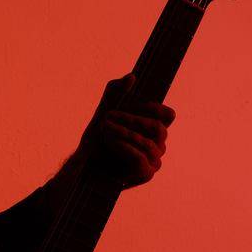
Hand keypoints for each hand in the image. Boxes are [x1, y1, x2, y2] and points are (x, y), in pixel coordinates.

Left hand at [78, 73, 173, 187]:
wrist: (84, 164)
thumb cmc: (97, 138)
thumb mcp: (103, 111)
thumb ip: (115, 92)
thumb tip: (131, 76)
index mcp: (152, 129)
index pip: (168, 116)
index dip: (156, 108)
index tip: (138, 103)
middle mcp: (157, 144)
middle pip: (158, 128)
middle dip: (132, 119)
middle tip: (109, 116)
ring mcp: (154, 160)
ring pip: (148, 143)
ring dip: (123, 133)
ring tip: (104, 128)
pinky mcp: (146, 174)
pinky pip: (140, 157)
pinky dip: (125, 147)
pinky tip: (112, 141)